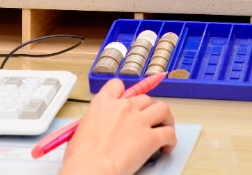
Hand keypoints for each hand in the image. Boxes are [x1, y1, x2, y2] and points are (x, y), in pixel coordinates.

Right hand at [59, 79, 176, 174]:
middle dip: (147, 108)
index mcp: (103, 103)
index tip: (128, 100)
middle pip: (144, 98)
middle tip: (148, 119)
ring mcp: (139, 120)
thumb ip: (94, 123)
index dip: (125, 93)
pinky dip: (171, 140)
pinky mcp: (151, 137)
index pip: (118, 85)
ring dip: (165, 118)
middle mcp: (123, 107)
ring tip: (164, 127)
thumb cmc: (82, 155)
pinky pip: (169, 133)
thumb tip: (97, 130)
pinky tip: (166, 147)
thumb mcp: (81, 129)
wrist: (92, 167)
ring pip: (162, 109)